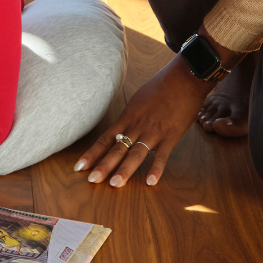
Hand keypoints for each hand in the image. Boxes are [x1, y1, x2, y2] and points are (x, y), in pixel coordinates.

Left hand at [75, 54, 213, 187]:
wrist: (183, 78)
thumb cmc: (162, 86)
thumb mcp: (140, 99)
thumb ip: (132, 116)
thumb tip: (124, 127)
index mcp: (128, 117)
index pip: (105, 139)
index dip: (92, 154)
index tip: (79, 167)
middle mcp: (137, 126)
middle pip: (117, 149)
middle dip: (103, 166)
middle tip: (91, 180)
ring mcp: (154, 132)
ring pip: (136, 154)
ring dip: (125, 170)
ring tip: (114, 185)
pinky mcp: (171, 135)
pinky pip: (162, 155)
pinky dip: (156, 169)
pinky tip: (150, 182)